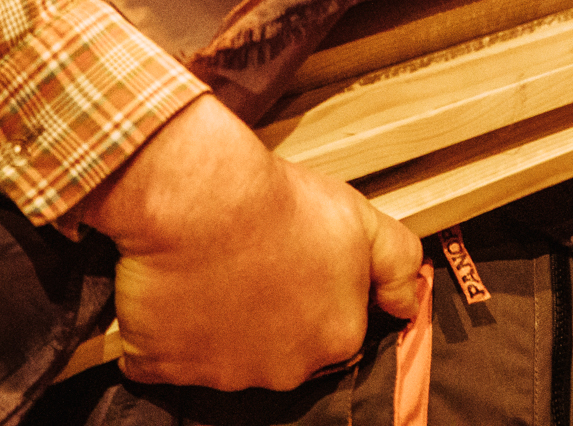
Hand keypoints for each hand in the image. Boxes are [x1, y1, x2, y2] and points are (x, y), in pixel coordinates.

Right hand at [71, 95, 425, 389]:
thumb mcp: (363, 219)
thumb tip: (408, 303)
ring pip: (224, 359)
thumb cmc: (283, 205)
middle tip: (254, 266)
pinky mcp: (164, 367)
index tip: (296, 264)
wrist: (200, 199)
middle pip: (281, 352)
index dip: (315, 295)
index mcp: (336, 338)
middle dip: (270, 319)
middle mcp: (284, 371)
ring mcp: (222, 374)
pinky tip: (174, 293)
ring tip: (212, 272)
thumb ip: (398, 263)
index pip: (334, 330)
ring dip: (220, 326)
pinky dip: (165, 336)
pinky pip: (164, 360)